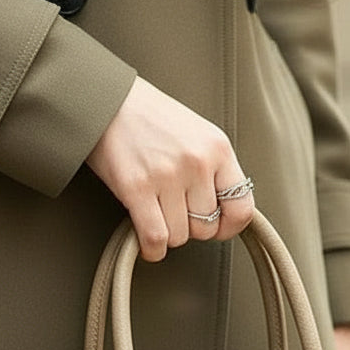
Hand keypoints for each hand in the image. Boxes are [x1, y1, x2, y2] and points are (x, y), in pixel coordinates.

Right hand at [86, 77, 254, 260]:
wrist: (107, 100)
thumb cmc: (152, 120)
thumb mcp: (198, 135)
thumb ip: (215, 170)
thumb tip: (224, 214)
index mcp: (218, 148)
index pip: (242, 208)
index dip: (229, 227)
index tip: (217, 228)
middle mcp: (197, 162)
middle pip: (206, 228)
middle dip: (190, 227)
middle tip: (173, 211)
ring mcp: (167, 176)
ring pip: (180, 237)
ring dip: (168, 235)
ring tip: (157, 215)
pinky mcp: (137, 188)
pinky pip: (156, 239)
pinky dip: (152, 249)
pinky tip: (148, 244)